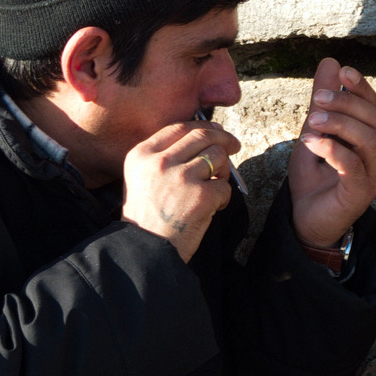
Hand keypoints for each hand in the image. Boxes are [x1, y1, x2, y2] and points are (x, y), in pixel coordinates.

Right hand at [122, 121, 239, 262]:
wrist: (145, 250)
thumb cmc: (147, 217)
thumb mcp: (141, 177)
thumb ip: (164, 156)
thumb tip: (205, 137)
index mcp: (142, 154)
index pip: (179, 127)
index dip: (202, 125)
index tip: (216, 130)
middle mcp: (160, 161)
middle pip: (202, 136)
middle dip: (224, 138)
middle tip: (234, 145)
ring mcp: (181, 177)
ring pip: (218, 157)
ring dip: (224, 170)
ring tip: (215, 186)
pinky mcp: (201, 195)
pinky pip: (224, 186)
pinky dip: (223, 197)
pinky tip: (213, 208)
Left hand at [287, 58, 375, 247]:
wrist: (304, 219)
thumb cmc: (313, 176)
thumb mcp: (313, 131)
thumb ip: (321, 102)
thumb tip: (331, 62)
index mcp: (366, 139)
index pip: (373, 107)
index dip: (361, 87)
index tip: (343, 71)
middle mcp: (374, 155)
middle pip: (374, 119)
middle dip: (346, 103)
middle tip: (316, 98)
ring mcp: (370, 175)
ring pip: (368, 140)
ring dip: (338, 124)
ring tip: (310, 121)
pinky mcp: (358, 193)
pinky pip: (354, 167)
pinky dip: (334, 150)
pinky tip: (313, 142)